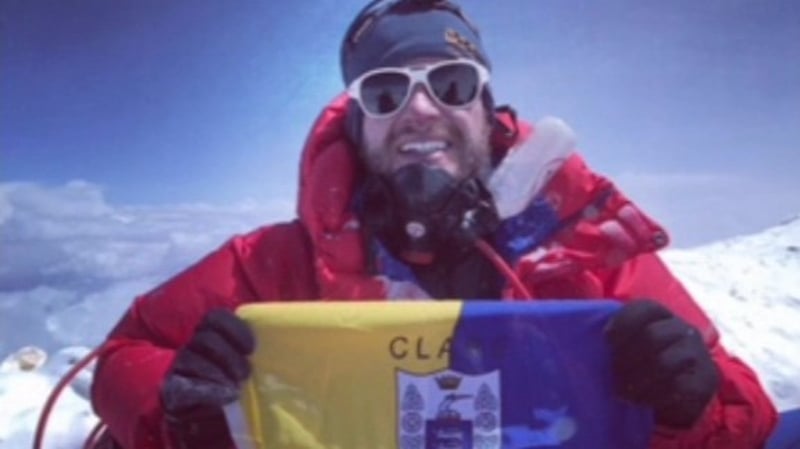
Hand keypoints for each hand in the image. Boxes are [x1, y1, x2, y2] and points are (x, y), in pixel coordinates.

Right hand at [160, 309, 254, 448]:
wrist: (211, 416)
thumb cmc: (235, 383)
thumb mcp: (247, 362)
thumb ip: (253, 350)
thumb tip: (277, 343)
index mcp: (211, 333)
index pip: (216, 317)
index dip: (235, 328)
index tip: (251, 347)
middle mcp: (193, 345)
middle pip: (205, 338)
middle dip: (228, 355)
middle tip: (246, 374)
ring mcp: (179, 366)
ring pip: (191, 359)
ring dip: (218, 373)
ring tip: (236, 388)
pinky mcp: (172, 390)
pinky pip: (184, 386)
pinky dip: (207, 391)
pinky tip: (225, 396)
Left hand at [605, 299, 719, 428]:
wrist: (683, 389)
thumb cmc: (644, 361)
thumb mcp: (630, 341)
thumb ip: (611, 334)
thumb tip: (578, 331)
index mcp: (661, 314)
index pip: (645, 309)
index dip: (623, 322)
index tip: (606, 339)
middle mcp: (683, 329)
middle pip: (652, 336)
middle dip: (626, 357)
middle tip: (612, 373)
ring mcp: (697, 354)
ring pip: (665, 363)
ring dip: (637, 380)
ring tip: (621, 392)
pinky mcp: (705, 381)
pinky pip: (678, 388)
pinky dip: (653, 397)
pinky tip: (640, 402)